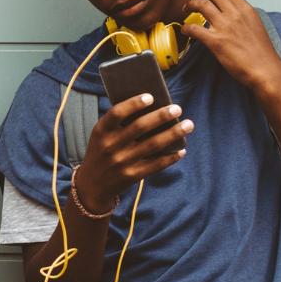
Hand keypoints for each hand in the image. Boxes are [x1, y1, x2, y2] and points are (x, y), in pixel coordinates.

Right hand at [77, 92, 192, 203]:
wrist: (92, 185)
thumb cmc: (101, 152)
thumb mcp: (101, 136)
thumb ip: (119, 123)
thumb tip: (152, 108)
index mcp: (101, 132)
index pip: (117, 113)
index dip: (134, 104)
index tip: (151, 97)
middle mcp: (110, 146)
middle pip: (140, 127)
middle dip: (161, 116)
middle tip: (177, 108)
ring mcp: (122, 162)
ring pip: (153, 144)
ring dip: (173, 133)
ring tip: (188, 124)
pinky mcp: (132, 175)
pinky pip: (156, 164)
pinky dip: (171, 157)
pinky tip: (182, 149)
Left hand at [179, 0, 280, 95]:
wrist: (265, 69)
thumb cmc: (261, 52)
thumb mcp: (255, 25)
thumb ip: (242, 17)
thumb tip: (230, 14)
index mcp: (246, 10)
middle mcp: (236, 14)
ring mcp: (225, 26)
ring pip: (201, 4)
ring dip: (190, 5)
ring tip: (185, 10)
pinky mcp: (215, 41)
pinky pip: (194, 28)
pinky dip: (186, 27)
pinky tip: (184, 30)